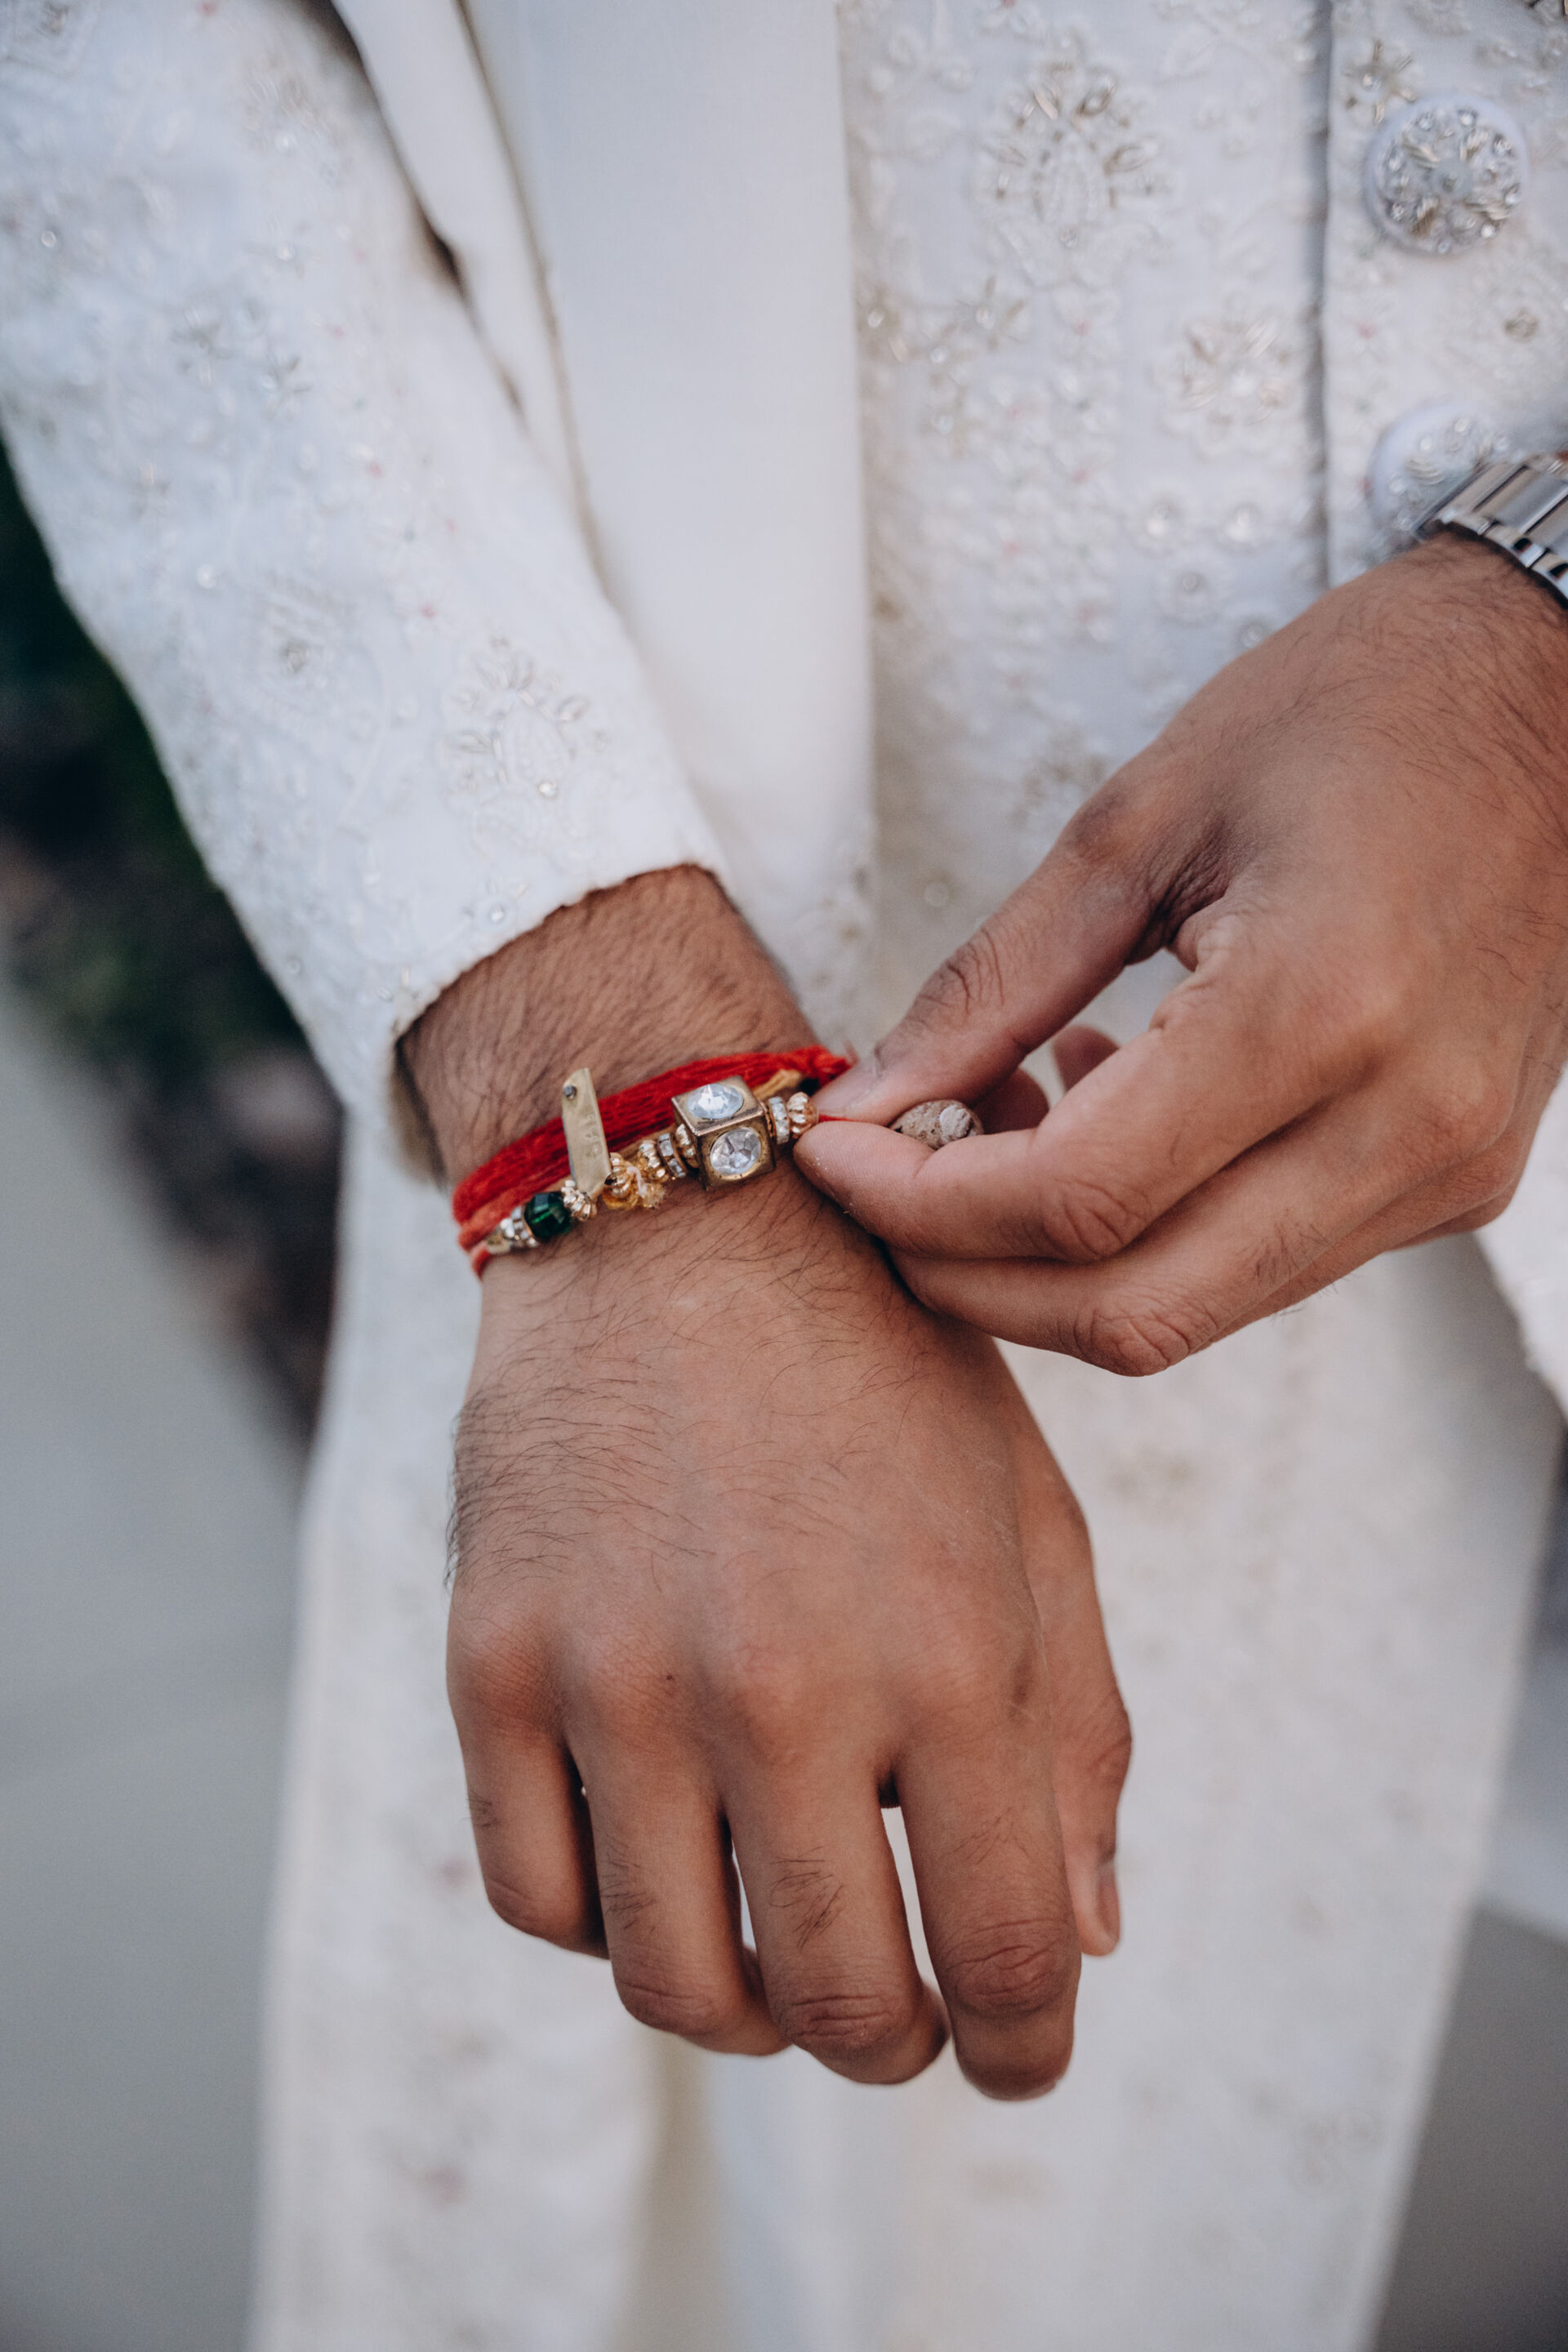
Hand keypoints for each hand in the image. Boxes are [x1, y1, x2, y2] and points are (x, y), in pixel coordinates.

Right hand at [403, 869, 1128, 2097]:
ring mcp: (620, 1682)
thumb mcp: (1029, 1519)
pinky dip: (612, 1921)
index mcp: (951, 1651)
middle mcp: (783, 1688)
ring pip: (678, 1985)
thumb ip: (1077, 1734)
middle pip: (841, 2006)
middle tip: (900, 2012)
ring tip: (778, 1950)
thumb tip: (1083, 1946)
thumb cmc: (883, 1373)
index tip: (1017, 2054)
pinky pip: (541, 1897)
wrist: (680, 1220)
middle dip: (892, 2043)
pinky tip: (662, 1855)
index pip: (1011, 1956)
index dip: (1026, 2049)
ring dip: (749, 2009)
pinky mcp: (495, 1663)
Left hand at [797, 535, 1567, 1371]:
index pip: (1077, 1202)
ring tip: (993, 1124)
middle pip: (1131, 1309)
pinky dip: (1149, 1228)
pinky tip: (1105, 1111)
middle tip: (878, 1184)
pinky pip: (1263, 1264)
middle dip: (967, 1273)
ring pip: (1194, 1309)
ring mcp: (1443, 1170)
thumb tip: (869, 1102)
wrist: (1563, 695)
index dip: (922, 1203)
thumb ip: (991, 986)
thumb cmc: (1366, 710)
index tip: (832, 1153)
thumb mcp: (1138, 820)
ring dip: (1054, 1259)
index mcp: (1320, 1009)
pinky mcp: (1454, 1180)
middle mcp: (1402, 1125)